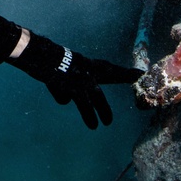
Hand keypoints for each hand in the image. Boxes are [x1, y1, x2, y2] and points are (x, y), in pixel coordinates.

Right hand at [7, 31, 143, 128]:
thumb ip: (73, 82)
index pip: (111, 70)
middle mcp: (88, 72)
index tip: (140, 74)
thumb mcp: (68, 67)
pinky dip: (62, 97)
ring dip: (94, 114)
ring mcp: (81, 81)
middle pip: (104, 89)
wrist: (40, 53)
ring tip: (97, 126)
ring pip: (92, 101)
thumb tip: (68, 99)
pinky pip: (69, 100)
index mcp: (89, 64)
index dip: (125, 73)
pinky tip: (57, 90)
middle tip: (113, 118)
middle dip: (109, 102)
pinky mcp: (72, 89)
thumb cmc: (51, 59)